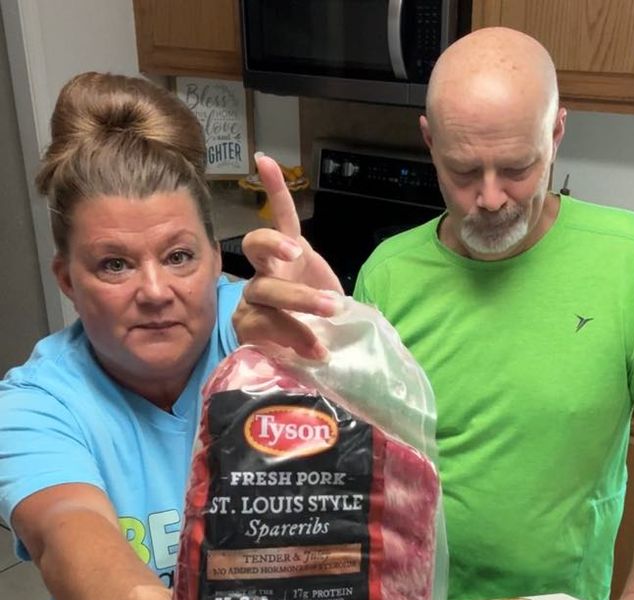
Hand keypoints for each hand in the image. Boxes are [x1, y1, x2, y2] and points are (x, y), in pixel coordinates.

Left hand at [232, 153, 344, 359]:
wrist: (321, 330)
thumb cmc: (316, 343)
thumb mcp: (315, 356)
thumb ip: (317, 355)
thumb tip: (334, 361)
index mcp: (256, 325)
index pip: (265, 326)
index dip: (290, 337)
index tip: (318, 353)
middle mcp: (256, 294)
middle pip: (266, 291)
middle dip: (296, 301)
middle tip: (328, 310)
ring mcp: (269, 267)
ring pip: (262, 252)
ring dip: (276, 249)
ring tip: (295, 252)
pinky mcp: (288, 245)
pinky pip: (279, 215)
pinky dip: (274, 189)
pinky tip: (265, 161)